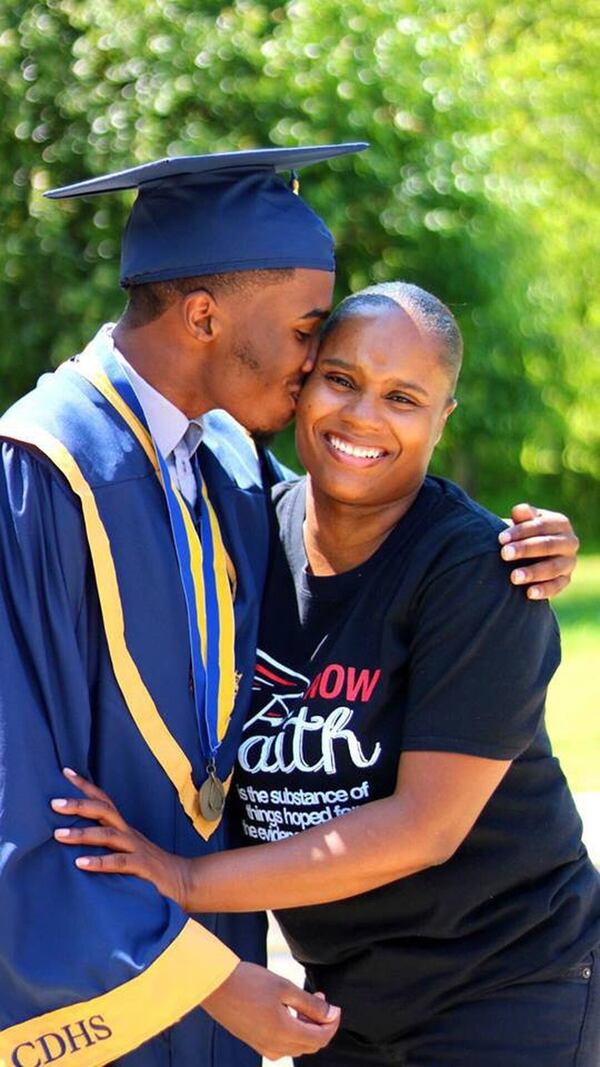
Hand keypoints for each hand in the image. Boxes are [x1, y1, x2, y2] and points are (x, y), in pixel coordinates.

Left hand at [51, 768, 189, 907]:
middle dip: (79, 805)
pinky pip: (119, 862)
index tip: (65, 772)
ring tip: (58, 835)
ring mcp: (136, 848)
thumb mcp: (126, 849)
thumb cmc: (148, 867)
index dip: (85, 786)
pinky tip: (80, 863)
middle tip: (54, 802)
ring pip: (107, 835)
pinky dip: (99, 862)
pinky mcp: (142, 867)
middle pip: (103, 811)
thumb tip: (75, 836)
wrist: (183, 880)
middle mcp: (128, 833)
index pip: (103, 801)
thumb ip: (107, 843)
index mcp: (123, 827)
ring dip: (82, 834)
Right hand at [203, 961, 340, 1059]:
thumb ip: (310, 1004)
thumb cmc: (250, 982)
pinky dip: (292, 1032)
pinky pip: (282, 1046)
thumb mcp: (284, 988)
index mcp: (285, 1034)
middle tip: (320, 999)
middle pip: (310, 1045)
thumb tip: (331, 1014)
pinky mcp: (254, 1042)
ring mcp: (263, 1046)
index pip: (320, 1038)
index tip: (335, 1006)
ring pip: (296, 1046)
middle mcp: (275, 1047)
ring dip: (306, 1028)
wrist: (216, 986)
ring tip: (305, 1002)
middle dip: (320, 1024)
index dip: (332, 1023)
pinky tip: (288, 1011)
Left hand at [499, 503, 578, 599]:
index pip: (541, 526)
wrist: (530, 554)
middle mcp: (569, 542)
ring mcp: (569, 562)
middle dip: (525, 549)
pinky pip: (557, 586)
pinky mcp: (566, 580)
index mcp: (560, 523)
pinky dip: (544, 590)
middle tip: (504, 554)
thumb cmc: (523, 534)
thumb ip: (522, 517)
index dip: (520, 531)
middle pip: (548, 545)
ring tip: (513, 577)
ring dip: (533, 572)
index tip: (501, 538)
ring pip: (553, 568)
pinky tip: (529, 593)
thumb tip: (519, 510)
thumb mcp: (522, 523)